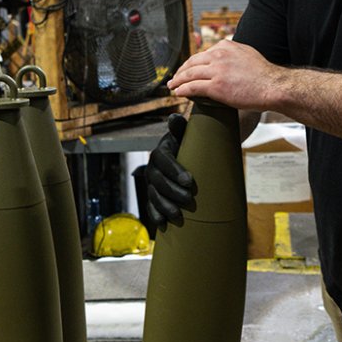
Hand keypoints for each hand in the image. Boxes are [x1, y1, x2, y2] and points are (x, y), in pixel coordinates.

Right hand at [144, 113, 193, 229]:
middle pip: (158, 181)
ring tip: (178, 215)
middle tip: (189, 199)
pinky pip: (151, 206)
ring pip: (153, 195)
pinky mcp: (153, 195)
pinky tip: (163, 224)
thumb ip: (180, 127)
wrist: (187, 154)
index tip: (190, 181)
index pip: (164, 160)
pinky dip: (156, 215)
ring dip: (165, 206)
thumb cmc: (189, 144)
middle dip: (172, 191)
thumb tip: (174, 118)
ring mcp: (152, 182)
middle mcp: (153, 167)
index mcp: (161, 151)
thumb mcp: (187, 135)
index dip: (175, 170)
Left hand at [167, 40, 279, 110]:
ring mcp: (216, 70)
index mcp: (225, 46)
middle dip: (181, 71)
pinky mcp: (216, 86)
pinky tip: (178, 92)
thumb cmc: (264, 75)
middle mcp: (219, 55)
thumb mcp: (247, 54)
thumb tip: (225, 59)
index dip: (192, 63)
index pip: (203, 54)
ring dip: (178, 81)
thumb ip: (233, 54)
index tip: (188, 69)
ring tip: (173, 86)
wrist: (273, 86)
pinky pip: (193, 87)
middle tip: (175, 78)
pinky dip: (182, 89)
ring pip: (189, 74)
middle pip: (192, 62)